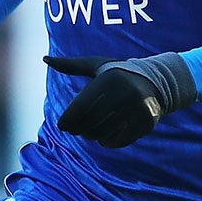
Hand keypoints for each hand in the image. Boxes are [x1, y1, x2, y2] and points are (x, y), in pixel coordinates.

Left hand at [47, 54, 196, 148]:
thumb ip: (71, 65)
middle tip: (78, 130)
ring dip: (93, 136)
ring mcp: (137, 110)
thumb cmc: (117, 73)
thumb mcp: (96, 65)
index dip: (67, 121)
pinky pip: (118, 141)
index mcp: (109, 79)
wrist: (157, 82)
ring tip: (92, 131)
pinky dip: (108, 142)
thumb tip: (45, 58)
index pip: (79, 109)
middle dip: (79, 130)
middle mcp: (125, 94)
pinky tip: (106, 135)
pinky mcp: (146, 123)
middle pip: (89, 124)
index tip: (64, 126)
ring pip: (102, 135)